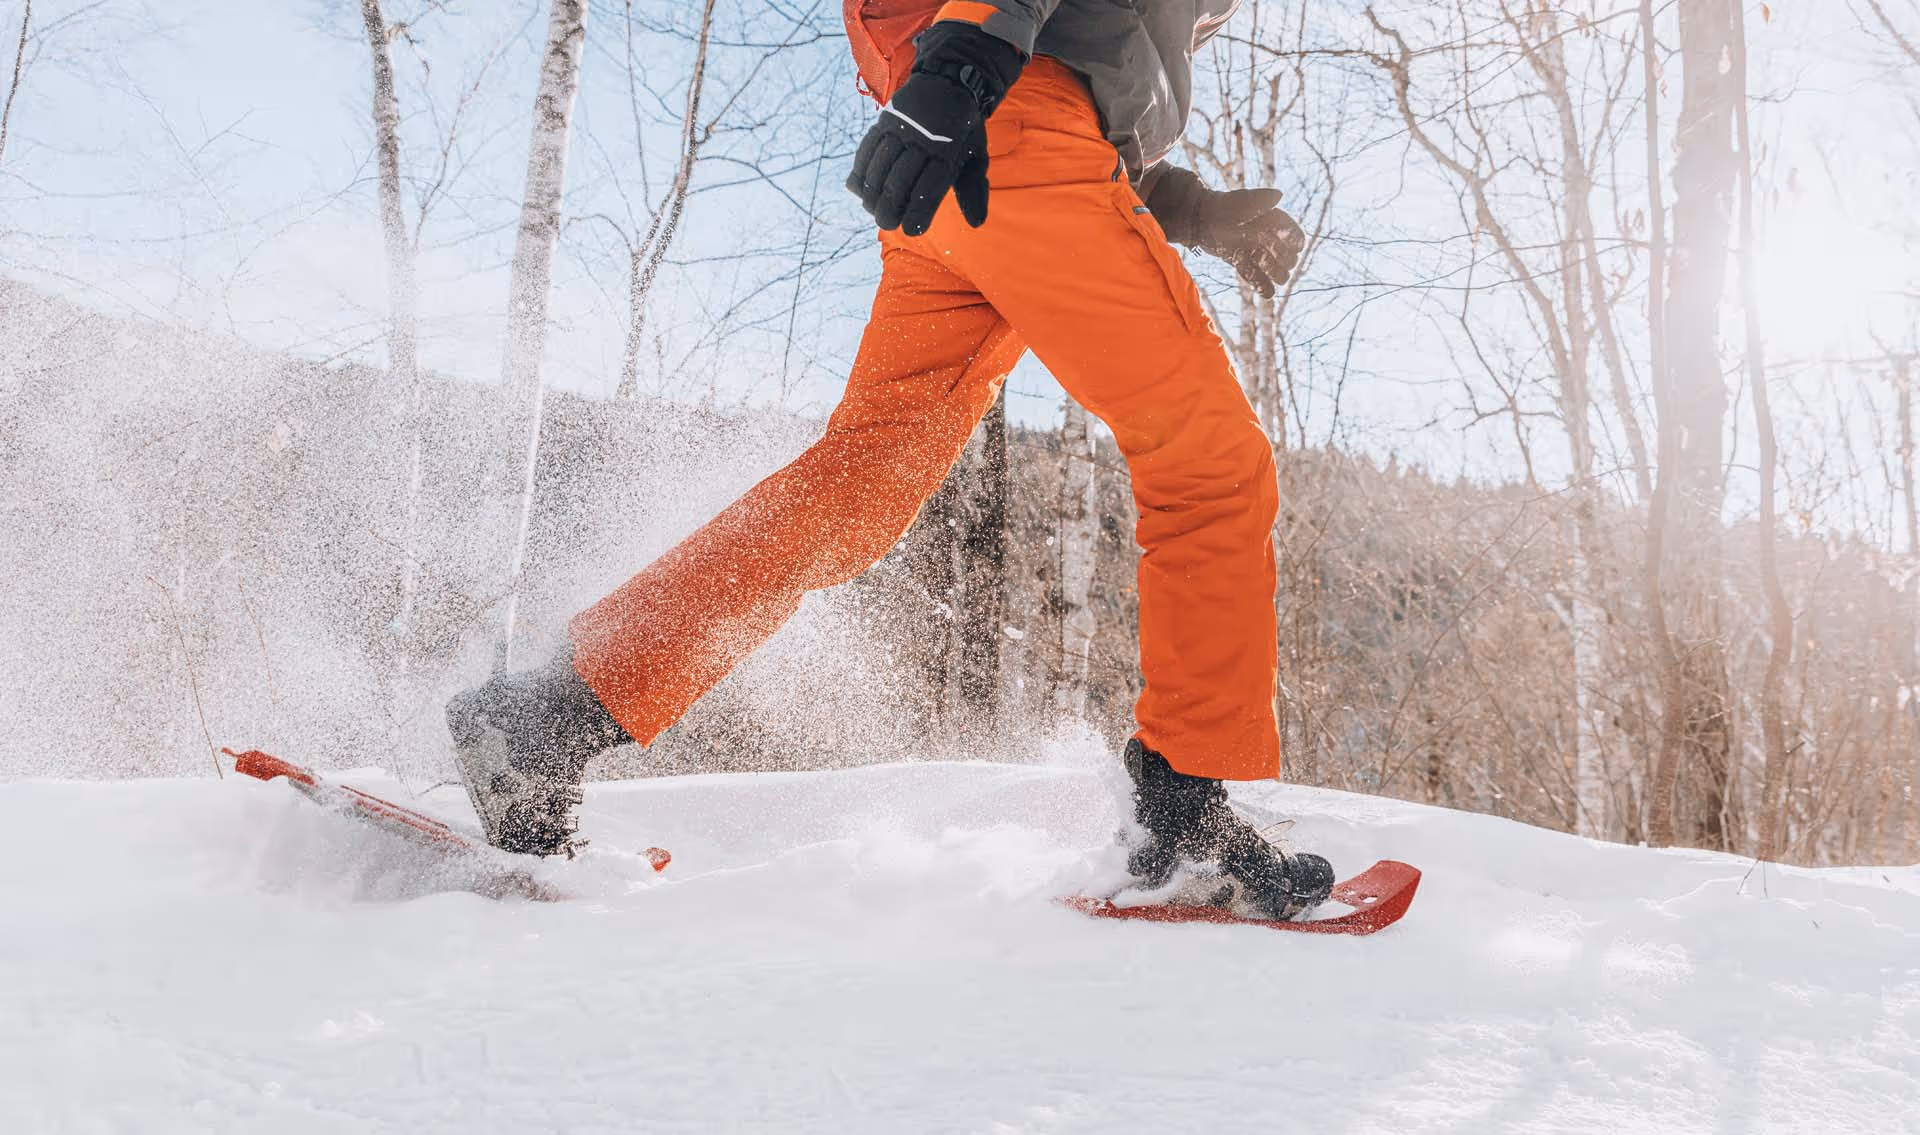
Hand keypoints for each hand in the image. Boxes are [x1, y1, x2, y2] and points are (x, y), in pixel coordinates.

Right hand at [846, 71, 989, 235]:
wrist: (949, 80)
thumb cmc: (964, 129)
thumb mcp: (976, 154)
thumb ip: (974, 189)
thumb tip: (977, 223)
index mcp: (948, 150)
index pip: (929, 188)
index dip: (918, 212)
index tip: (911, 229)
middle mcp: (922, 139)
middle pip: (899, 180)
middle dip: (890, 207)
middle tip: (887, 222)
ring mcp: (901, 128)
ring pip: (880, 166)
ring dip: (872, 193)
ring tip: (873, 209)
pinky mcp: (885, 120)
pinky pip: (868, 148)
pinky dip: (861, 170)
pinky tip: (860, 188)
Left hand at [1145, 166, 1306, 297]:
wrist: (1199, 218)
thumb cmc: (1222, 205)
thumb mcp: (1243, 201)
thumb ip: (1260, 199)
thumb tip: (1278, 195)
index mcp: (1271, 221)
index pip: (1292, 234)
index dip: (1295, 242)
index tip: (1295, 248)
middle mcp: (1265, 237)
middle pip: (1285, 254)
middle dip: (1287, 261)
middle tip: (1284, 265)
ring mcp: (1253, 250)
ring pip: (1271, 267)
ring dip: (1277, 274)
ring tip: (1279, 279)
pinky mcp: (1240, 261)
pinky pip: (1253, 275)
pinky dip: (1261, 285)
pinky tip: (1268, 293)